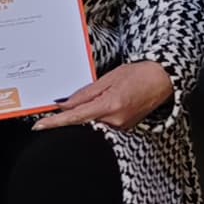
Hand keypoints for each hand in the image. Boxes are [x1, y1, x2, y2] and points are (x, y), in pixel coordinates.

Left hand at [31, 61, 172, 130]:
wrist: (163, 80)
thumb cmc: (139, 74)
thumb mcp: (108, 78)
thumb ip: (84, 94)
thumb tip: (64, 105)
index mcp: (109, 105)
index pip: (75, 117)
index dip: (55, 122)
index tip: (39, 126)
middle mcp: (115, 120)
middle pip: (83, 121)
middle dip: (76, 113)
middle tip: (87, 97)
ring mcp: (121, 127)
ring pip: (93, 122)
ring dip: (90, 112)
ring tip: (109, 94)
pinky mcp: (124, 128)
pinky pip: (104, 123)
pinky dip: (100, 115)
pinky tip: (111, 102)